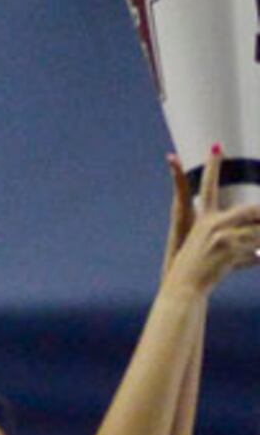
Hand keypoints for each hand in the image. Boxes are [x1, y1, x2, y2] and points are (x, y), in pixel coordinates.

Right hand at [161, 155, 259, 294]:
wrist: (183, 289)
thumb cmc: (198, 275)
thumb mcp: (215, 256)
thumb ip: (240, 252)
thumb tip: (258, 256)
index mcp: (203, 220)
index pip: (207, 186)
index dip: (213, 165)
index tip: (216, 145)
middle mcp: (211, 224)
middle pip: (250, 210)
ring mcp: (220, 235)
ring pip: (257, 231)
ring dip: (259, 239)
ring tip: (256, 245)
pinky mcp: (226, 248)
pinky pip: (254, 247)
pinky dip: (257, 255)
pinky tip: (256, 257)